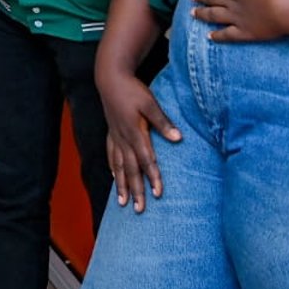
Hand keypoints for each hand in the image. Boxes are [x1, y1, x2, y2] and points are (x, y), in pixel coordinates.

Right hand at [97, 61, 179, 211]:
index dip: (153, 177)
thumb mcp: (150, 103)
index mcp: (135, 132)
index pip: (146, 160)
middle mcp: (123, 138)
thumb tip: (178, 139)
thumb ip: (163, 122)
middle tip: (138, 209)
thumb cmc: (132, 90)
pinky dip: (114, 169)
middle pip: (131, 169)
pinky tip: (115, 178)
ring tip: (122, 203)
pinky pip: (111, 155)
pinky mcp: (111, 133)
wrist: (109, 78)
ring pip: (119, 166)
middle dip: (135, 190)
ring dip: (121, 185)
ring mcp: (115, 137)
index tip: (158, 194)